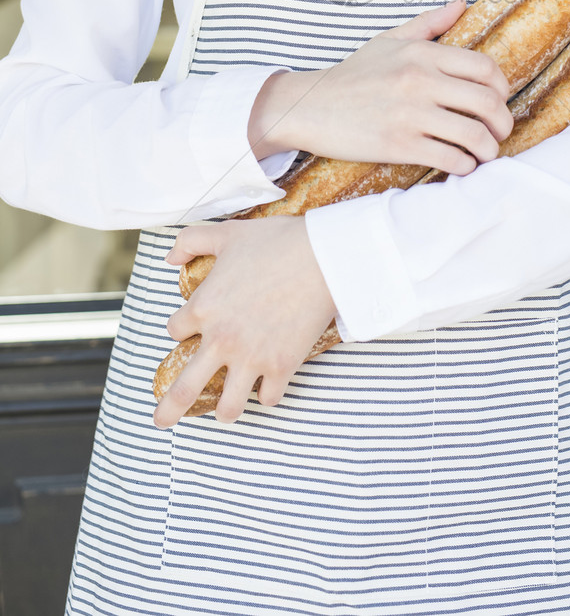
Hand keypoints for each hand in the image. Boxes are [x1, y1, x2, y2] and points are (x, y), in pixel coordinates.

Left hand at [152, 216, 334, 428]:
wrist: (322, 257)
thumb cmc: (275, 242)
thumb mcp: (226, 233)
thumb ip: (191, 240)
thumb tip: (169, 258)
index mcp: (203, 308)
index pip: (175, 330)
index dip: (181, 328)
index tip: (191, 328)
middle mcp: (221, 340)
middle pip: (185, 388)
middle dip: (169, 409)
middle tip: (161, 422)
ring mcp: (251, 358)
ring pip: (229, 407)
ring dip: (225, 411)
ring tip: (226, 412)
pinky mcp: (282, 366)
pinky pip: (269, 398)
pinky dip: (268, 395)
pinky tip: (269, 388)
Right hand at [248, 0, 513, 175]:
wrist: (309, 106)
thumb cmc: (352, 75)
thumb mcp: (389, 41)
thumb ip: (429, 23)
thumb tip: (461, 1)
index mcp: (422, 54)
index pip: (485, 68)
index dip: (502, 88)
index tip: (498, 101)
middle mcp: (419, 80)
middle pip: (488, 102)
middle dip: (503, 123)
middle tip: (499, 133)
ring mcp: (410, 114)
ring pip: (474, 135)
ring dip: (489, 149)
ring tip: (485, 153)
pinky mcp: (398, 145)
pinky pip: (450, 159)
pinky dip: (465, 166)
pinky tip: (461, 165)